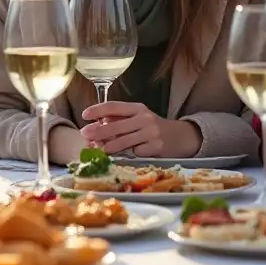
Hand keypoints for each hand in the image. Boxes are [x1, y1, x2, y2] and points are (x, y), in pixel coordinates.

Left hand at [79, 102, 199, 157]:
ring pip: (125, 140)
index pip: (114, 106)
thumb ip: (120, 120)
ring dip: (109, 146)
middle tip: (85, 134)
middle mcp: (144, 118)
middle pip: (117, 124)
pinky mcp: (157, 147)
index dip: (97, 109)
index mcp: (137, 108)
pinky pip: (137, 152)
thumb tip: (98, 124)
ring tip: (98, 150)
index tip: (84, 114)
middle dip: (98, 131)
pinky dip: (128, 155)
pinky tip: (121, 157)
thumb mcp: (138, 118)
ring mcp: (151, 132)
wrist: (181, 137)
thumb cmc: (154, 127)